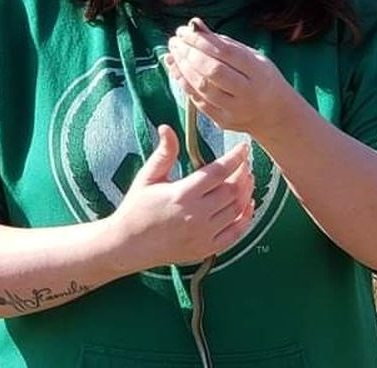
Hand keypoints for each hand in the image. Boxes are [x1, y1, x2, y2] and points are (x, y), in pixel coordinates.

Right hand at [111, 125, 254, 269]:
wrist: (128, 245)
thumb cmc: (136, 208)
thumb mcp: (148, 177)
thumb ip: (164, 153)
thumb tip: (167, 128)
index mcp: (182, 194)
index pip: (218, 171)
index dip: (235, 157)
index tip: (243, 147)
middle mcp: (196, 215)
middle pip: (232, 190)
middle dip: (242, 173)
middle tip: (245, 162)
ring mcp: (203, 235)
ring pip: (236, 210)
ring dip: (246, 192)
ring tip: (248, 178)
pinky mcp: (206, 249)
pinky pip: (235, 233)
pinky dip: (246, 218)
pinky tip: (248, 205)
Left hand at [164, 18, 291, 135]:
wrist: (274, 113)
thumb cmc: (260, 77)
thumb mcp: (251, 56)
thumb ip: (223, 42)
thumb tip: (194, 24)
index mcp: (258, 71)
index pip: (225, 52)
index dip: (201, 41)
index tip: (184, 31)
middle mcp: (248, 92)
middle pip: (212, 71)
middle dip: (189, 54)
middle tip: (175, 41)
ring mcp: (235, 109)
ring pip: (202, 87)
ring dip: (182, 68)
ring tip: (173, 53)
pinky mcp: (223, 120)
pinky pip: (198, 101)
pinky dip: (184, 83)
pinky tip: (176, 69)